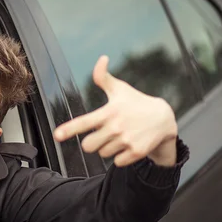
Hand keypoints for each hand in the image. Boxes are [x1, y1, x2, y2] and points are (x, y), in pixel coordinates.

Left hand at [53, 56, 177, 166]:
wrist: (164, 119)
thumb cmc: (136, 103)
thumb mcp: (120, 89)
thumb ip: (104, 77)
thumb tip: (102, 58)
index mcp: (108, 112)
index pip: (84, 122)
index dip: (69, 129)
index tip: (57, 135)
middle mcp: (116, 127)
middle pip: (88, 146)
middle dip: (91, 142)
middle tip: (103, 134)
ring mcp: (126, 141)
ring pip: (103, 154)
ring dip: (108, 148)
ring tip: (120, 136)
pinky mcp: (136, 152)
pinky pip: (117, 162)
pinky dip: (120, 157)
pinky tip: (128, 145)